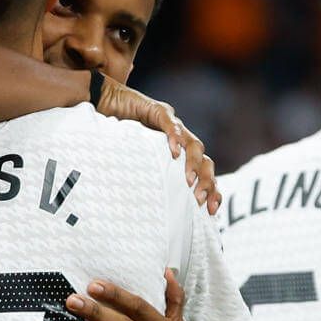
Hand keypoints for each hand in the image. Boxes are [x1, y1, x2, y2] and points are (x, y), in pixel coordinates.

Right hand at [94, 81, 220, 213]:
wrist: (107, 105)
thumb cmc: (122, 142)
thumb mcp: (140, 167)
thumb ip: (152, 181)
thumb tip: (154, 214)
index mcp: (182, 156)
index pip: (204, 174)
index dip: (212, 191)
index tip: (212, 212)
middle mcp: (182, 141)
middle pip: (206, 162)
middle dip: (207, 182)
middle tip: (199, 200)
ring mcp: (173, 126)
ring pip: (194, 145)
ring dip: (193, 164)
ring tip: (189, 180)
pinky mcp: (159, 111)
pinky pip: (170, 123)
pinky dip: (174, 136)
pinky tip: (174, 150)